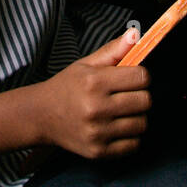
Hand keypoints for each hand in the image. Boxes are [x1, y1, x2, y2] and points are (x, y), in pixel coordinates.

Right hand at [33, 29, 150, 159]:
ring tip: (120, 111)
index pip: (141, 77)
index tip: (132, 77)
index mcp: (94, 82)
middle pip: (145, 101)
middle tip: (126, 94)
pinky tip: (116, 127)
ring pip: (142, 124)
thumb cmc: (67, 87)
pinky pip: (134, 144)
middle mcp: (96, 108)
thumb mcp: (86, 64)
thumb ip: (114, 50)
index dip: (140, 75)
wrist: (41, 116)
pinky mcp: (99, 152)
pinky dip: (130, 136)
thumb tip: (135, 34)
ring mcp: (98, 132)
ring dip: (136, 116)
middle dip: (140, 95)